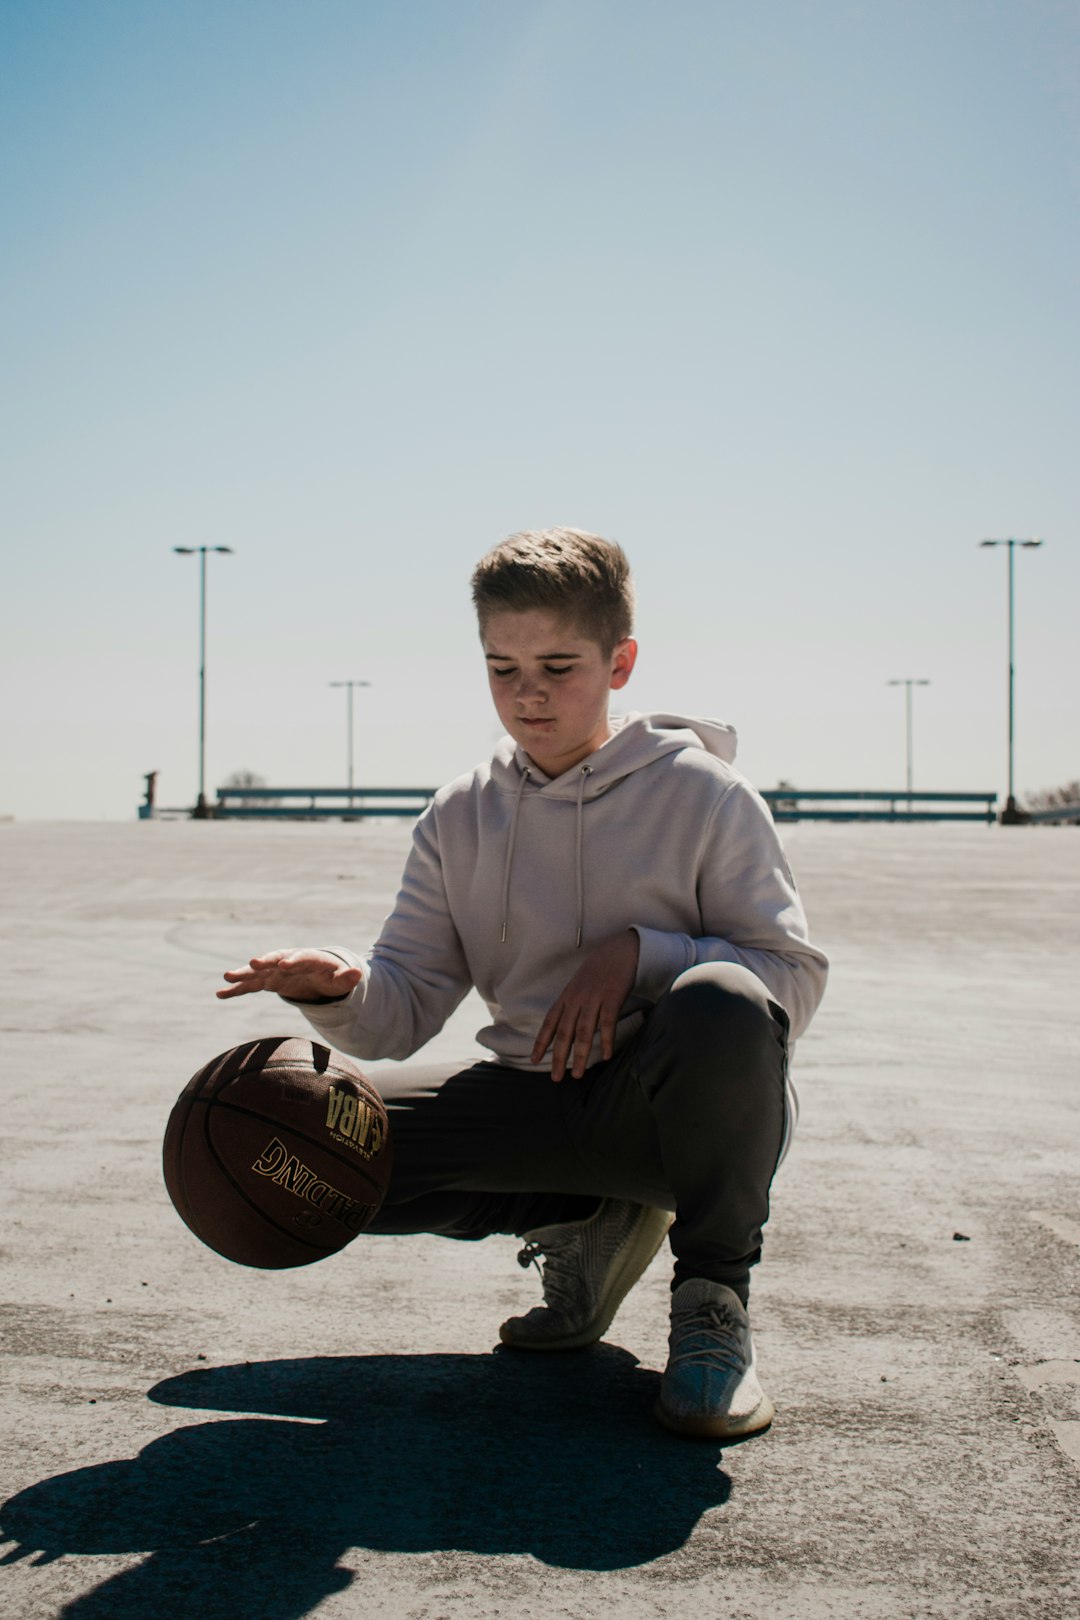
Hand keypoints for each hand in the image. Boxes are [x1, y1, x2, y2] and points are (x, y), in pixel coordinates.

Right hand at [217, 949, 361, 1002]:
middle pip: (276, 959)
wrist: (317, 975)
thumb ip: (346, 978)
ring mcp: (276, 970)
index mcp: (310, 959)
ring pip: (259, 971)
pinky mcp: (268, 980)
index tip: (284, 964)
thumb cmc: (331, 977)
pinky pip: (251, 985)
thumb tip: (357, 974)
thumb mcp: (341, 980)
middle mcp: (289, 961)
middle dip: (265, 961)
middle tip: (253, 962)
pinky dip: (237, 989)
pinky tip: (220, 994)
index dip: (294, 960)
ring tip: (227, 977)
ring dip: (244, 973)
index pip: (303, 957)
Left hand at [531, 930, 639, 1081]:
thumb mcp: (579, 984)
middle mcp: (577, 999)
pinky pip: (607, 1022)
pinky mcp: (613, 997)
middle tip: (555, 1078)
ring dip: (580, 1054)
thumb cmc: (599, 969)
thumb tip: (566, 1027)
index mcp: (567, 997)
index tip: (533, 1060)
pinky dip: (606, 1039)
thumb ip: (572, 1004)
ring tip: (578, 1074)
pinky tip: (606, 1055)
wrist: (620, 950)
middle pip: (564, 1032)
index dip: (541, 1042)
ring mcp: (594, 998)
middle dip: (558, 1056)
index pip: (550, 1022)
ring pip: (584, 1031)